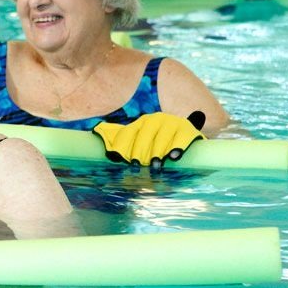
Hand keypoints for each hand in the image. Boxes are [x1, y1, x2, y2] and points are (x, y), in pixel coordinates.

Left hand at [92, 111, 206, 167]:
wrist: (185, 136)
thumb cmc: (157, 144)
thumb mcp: (140, 141)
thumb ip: (121, 140)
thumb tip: (99, 139)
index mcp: (141, 122)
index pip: (128, 132)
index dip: (122, 146)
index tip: (119, 160)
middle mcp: (155, 119)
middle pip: (144, 135)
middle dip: (139, 151)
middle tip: (138, 168)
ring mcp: (172, 122)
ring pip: (162, 137)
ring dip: (157, 152)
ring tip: (155, 167)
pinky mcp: (187, 129)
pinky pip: (182, 137)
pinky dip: (178, 147)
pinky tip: (173, 157)